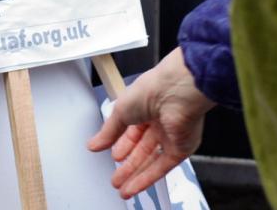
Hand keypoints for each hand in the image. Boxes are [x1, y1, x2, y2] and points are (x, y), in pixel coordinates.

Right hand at [87, 47, 214, 198]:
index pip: (132, 132)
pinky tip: (134, 186)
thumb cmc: (152, 89)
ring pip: (151, 161)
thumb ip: (108, 132)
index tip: (111, 155)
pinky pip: (162, 167)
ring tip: (122, 187)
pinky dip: (147, 178)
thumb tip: (95, 143)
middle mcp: (160, 122)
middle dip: (127, 165)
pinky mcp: (181, 148)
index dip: (121, 145)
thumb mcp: (120, 111)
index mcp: (146, 108)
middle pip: (141, 150)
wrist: (176, 91)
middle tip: (116, 177)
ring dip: (136, 175)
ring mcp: (171, 136)